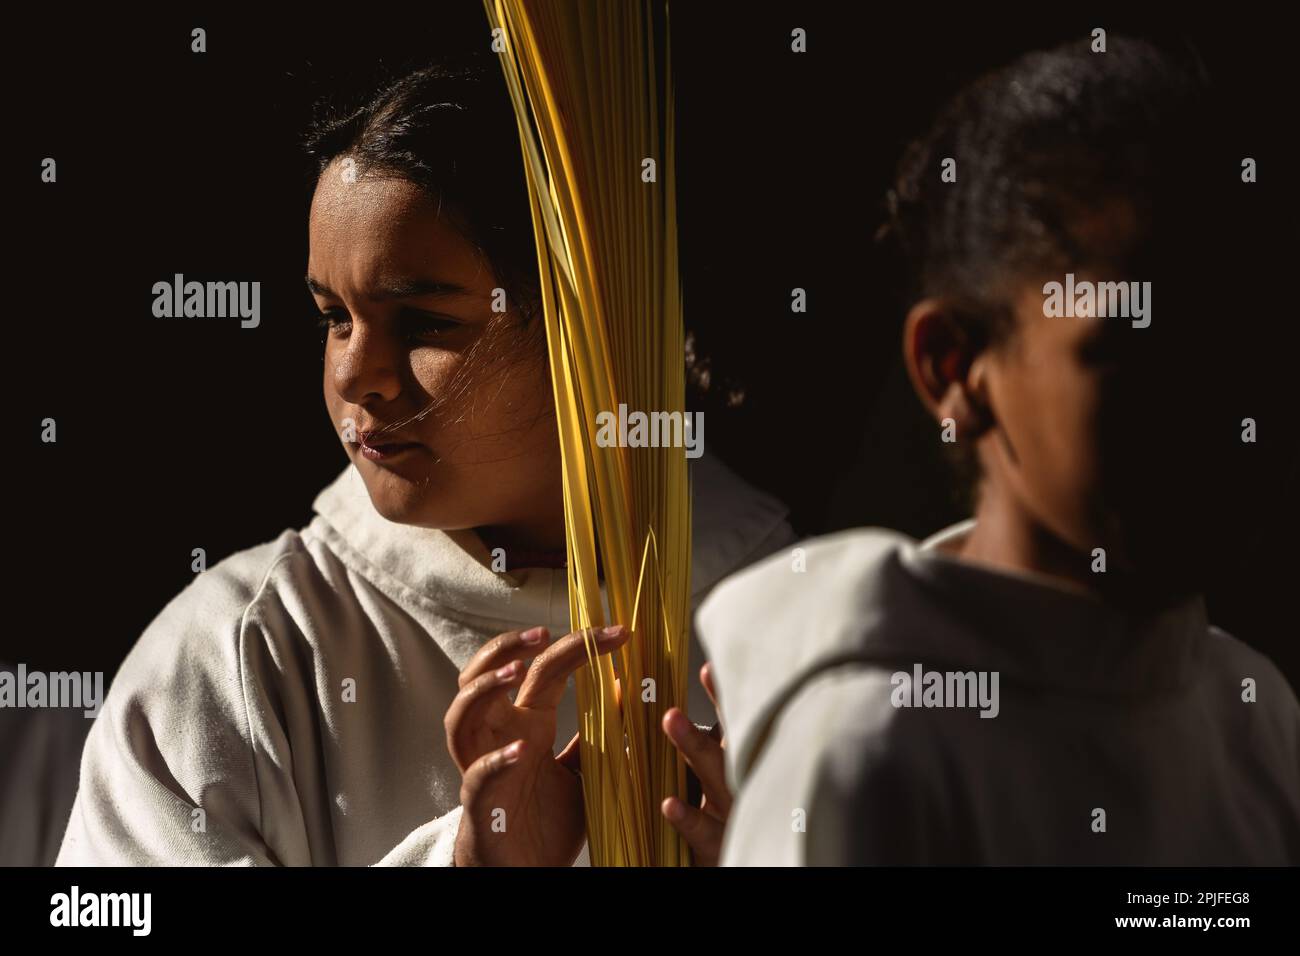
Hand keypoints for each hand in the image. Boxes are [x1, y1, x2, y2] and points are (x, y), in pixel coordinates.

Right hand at [446, 623, 630, 865]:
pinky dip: (495, 762)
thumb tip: (627, 689)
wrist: (526, 871)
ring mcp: (483, 766)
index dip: (578, 645)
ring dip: (485, 688)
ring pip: (461, 715)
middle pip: (483, 676)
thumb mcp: (583, 769)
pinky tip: (521, 751)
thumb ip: (599, 733)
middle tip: (543, 632)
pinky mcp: (480, 805)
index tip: (619, 632)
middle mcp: (499, 735)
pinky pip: (476, 777)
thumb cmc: (546, 819)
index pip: (544, 669)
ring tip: (517, 671)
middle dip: (506, 647)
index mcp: (527, 722)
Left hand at [660, 662, 731, 865]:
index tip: (706, 668)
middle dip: (717, 707)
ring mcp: (734, 814)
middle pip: (731, 740)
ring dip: (695, 747)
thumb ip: (700, 752)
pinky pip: (704, 832)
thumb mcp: (717, 783)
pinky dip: (688, 817)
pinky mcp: (722, 846)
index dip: (722, 696)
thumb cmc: (724, 821)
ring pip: (718, 778)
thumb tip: (668, 714)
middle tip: (698, 677)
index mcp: (738, 765)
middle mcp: (742, 784)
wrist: (740, 863)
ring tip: (672, 720)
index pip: (733, 724)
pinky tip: (669, 803)